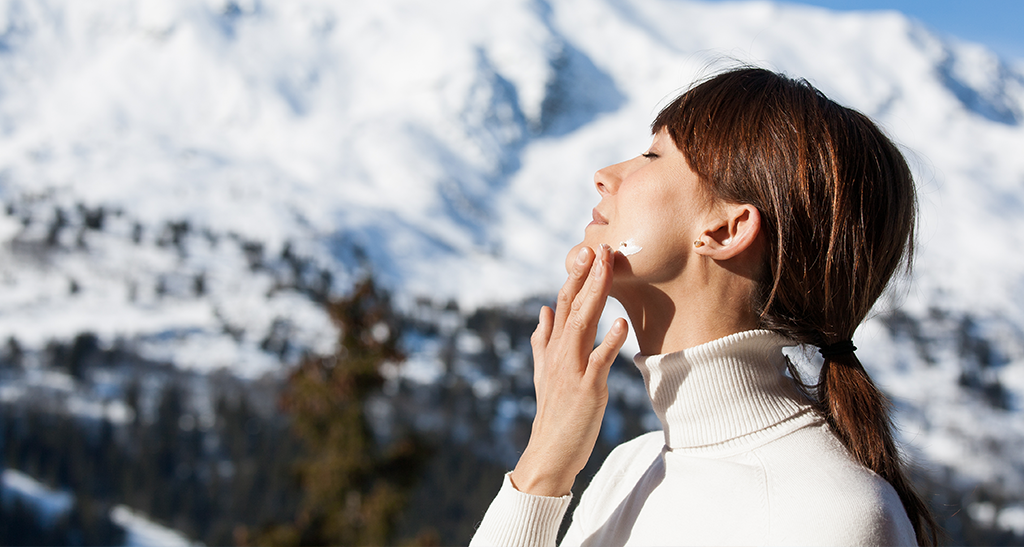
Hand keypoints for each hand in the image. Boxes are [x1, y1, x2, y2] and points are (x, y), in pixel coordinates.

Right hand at [509, 244, 628, 496]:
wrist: (549, 451)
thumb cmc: (552, 412)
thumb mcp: (543, 372)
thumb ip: (542, 340)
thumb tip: (542, 311)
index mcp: (552, 347)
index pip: (562, 303)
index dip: (575, 277)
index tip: (587, 251)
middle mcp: (559, 353)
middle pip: (572, 307)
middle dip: (586, 276)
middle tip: (599, 248)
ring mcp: (571, 369)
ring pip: (582, 325)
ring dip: (595, 295)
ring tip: (606, 270)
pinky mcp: (587, 388)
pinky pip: (599, 361)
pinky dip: (609, 341)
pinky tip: (621, 323)